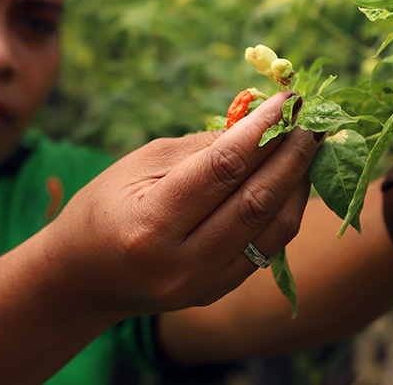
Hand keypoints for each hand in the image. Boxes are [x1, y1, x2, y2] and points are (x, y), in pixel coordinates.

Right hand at [43, 92, 318, 315]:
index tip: (288, 100)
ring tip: (308, 147)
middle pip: (256, 201)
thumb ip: (202, 147)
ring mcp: (203, 285)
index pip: (223, 169)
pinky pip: (267, 248)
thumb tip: (260, 121)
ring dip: (298, 183)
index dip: (262, 130)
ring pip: (273, 230)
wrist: (81, 279)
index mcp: (151, 224)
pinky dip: (285, 210)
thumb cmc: (105, 206)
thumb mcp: (141, 164)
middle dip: (291, 155)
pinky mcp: (217, 293)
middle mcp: (181, 263)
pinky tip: (291, 180)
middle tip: (311, 120)